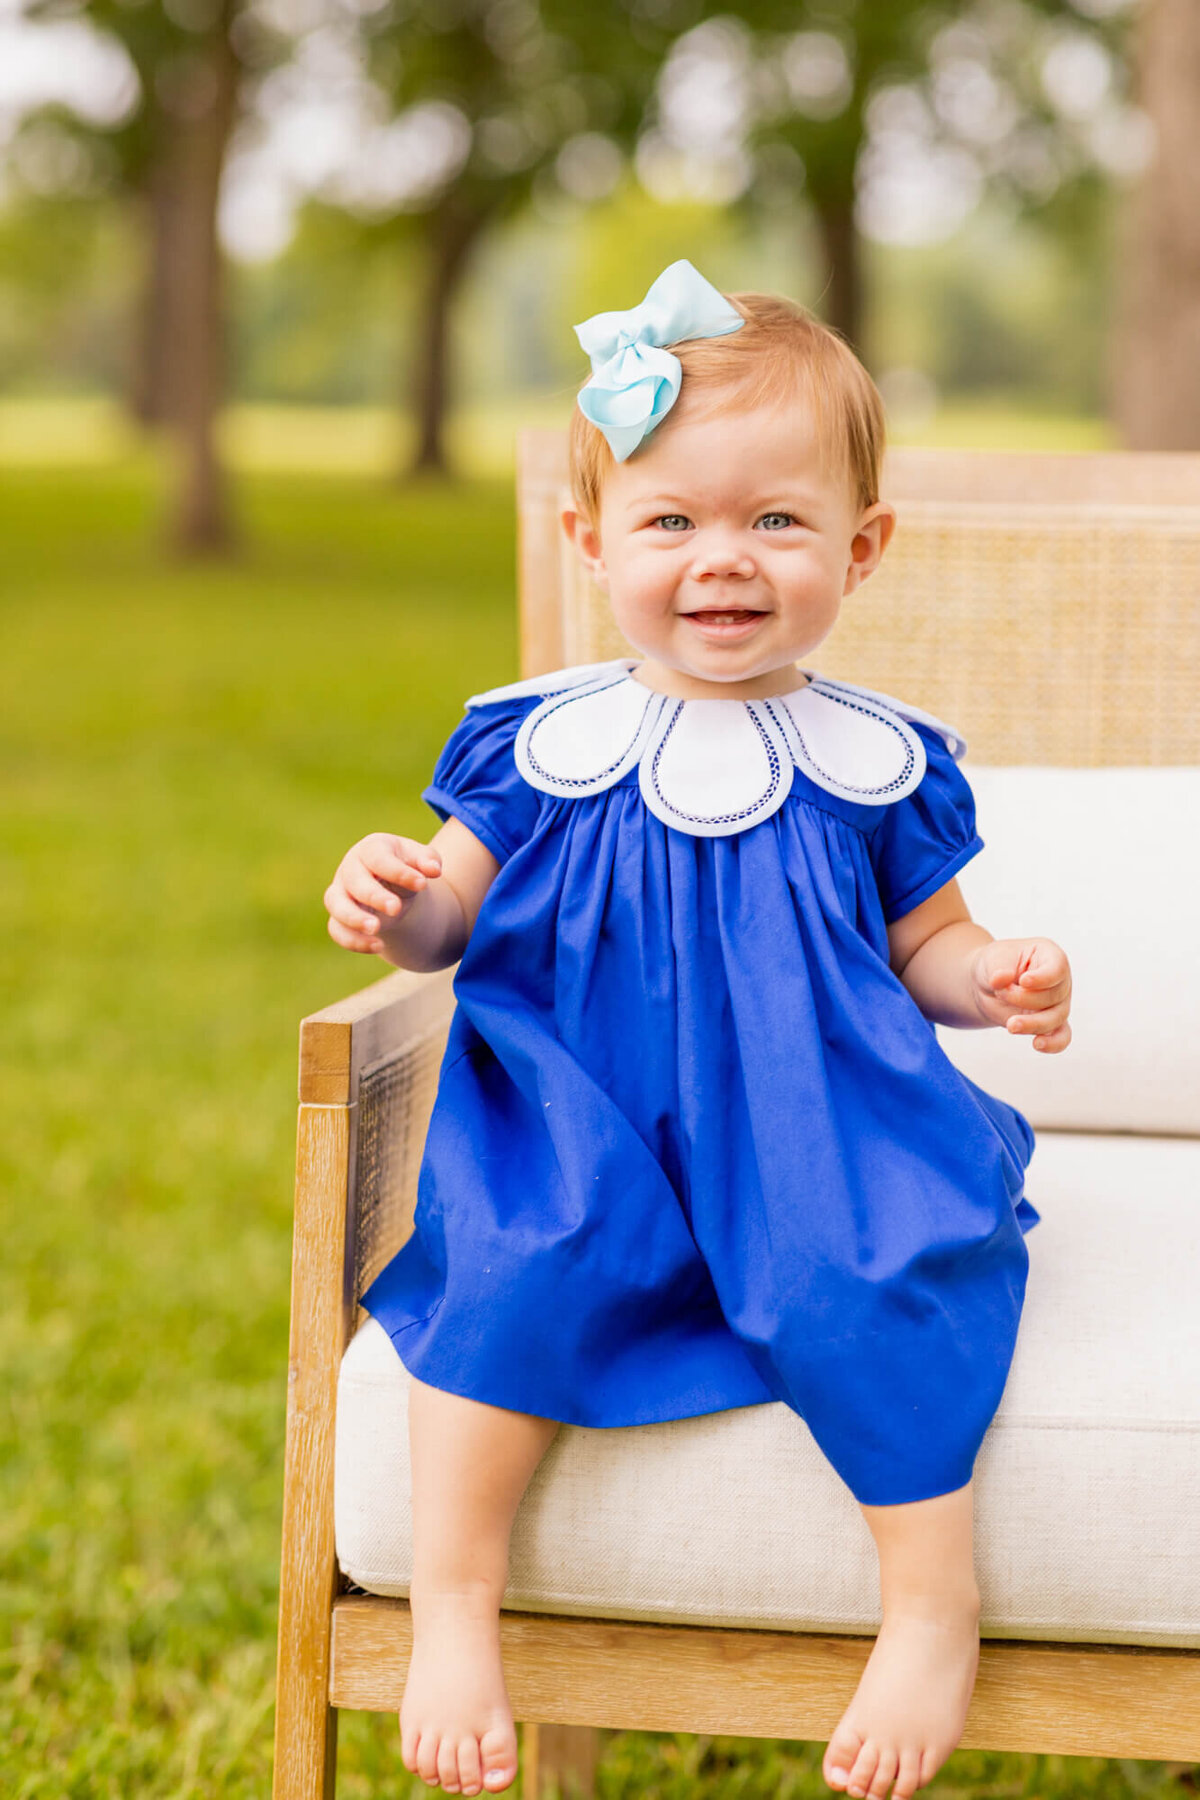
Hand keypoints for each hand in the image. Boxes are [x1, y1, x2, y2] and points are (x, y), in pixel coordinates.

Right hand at [325, 832, 442, 954]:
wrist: (393, 886)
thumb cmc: (406, 867)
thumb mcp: (420, 859)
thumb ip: (429, 860)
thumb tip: (434, 870)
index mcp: (371, 849)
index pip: (378, 858)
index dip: (399, 872)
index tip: (422, 884)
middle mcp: (350, 869)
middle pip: (353, 880)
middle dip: (374, 895)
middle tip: (395, 908)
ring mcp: (340, 892)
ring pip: (336, 904)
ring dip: (354, 918)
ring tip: (376, 929)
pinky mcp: (338, 916)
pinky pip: (337, 929)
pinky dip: (353, 940)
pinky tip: (378, 946)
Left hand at [971, 938, 1071, 1052]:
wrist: (989, 986)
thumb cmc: (996, 965)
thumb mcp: (993, 959)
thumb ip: (998, 969)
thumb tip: (999, 979)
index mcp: (1050, 956)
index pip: (1057, 969)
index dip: (1043, 978)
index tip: (1023, 981)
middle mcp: (1060, 981)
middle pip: (1054, 996)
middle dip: (1024, 998)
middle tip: (1000, 992)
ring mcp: (1059, 1004)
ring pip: (1056, 1019)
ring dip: (1033, 1024)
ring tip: (1011, 1025)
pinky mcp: (1051, 1024)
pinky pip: (1061, 1037)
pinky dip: (1053, 1044)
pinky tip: (1038, 1045)